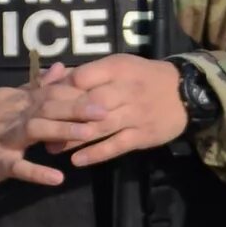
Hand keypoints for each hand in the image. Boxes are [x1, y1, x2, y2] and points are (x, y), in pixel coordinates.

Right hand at [0, 78, 106, 188]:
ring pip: (35, 130)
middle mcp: (15, 116)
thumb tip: (62, 67)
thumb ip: (38, 87)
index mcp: (20, 102)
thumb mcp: (13, 100)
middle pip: (48, 107)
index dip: (77, 92)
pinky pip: (18, 168)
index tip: (104, 94)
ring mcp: (6, 139)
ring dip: (61, 130)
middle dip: (76, 108)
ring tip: (87, 134)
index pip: (52, 92)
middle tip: (104, 111)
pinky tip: (57, 178)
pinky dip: (37, 173)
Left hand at [44, 54, 189, 167]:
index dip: (61, 90)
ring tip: (52, 148)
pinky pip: (116, 145)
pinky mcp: (142, 135)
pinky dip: (96, 154)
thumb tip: (54, 79)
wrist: (185, 92)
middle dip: (63, 117)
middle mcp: (126, 90)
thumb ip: (89, 73)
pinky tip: (77, 161)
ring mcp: (135, 115)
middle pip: (89, 104)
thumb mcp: (119, 66)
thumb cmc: (143, 78)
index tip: (43, 102)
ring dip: (73, 139)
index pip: (83, 78)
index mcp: (118, 69)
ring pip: (100, 127)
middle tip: (41, 129)